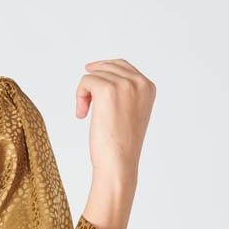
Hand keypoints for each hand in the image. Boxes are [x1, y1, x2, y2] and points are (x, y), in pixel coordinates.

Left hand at [76, 58, 154, 182]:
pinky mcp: (107, 89)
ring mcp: (125, 84)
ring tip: (85, 114)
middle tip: (85, 104)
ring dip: (85, 93)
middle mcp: (139, 82)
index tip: (90, 76)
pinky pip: (85, 81)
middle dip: (93, 83)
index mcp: (148, 87)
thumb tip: (103, 75)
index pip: (122, 66)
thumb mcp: (130, 113)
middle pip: (107, 67)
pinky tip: (82, 115)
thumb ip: (125, 94)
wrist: (119, 162)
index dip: (104, 70)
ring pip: (94, 74)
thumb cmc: (121, 145)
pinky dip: (79, 97)